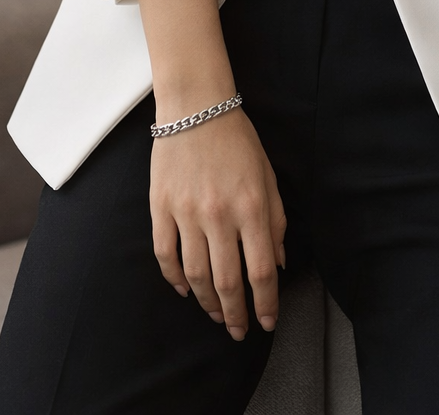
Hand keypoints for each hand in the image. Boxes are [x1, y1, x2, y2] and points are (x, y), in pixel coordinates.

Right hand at [151, 104, 286, 339]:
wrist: (196, 107)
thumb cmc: (238, 141)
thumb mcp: (268, 177)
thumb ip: (276, 222)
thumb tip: (278, 265)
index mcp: (251, 206)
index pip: (260, 271)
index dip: (265, 303)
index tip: (267, 322)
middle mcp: (219, 214)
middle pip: (228, 281)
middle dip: (236, 314)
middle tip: (238, 331)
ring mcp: (186, 213)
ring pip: (196, 275)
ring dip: (208, 302)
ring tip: (216, 314)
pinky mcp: (160, 207)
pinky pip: (165, 255)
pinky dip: (175, 279)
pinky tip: (186, 289)